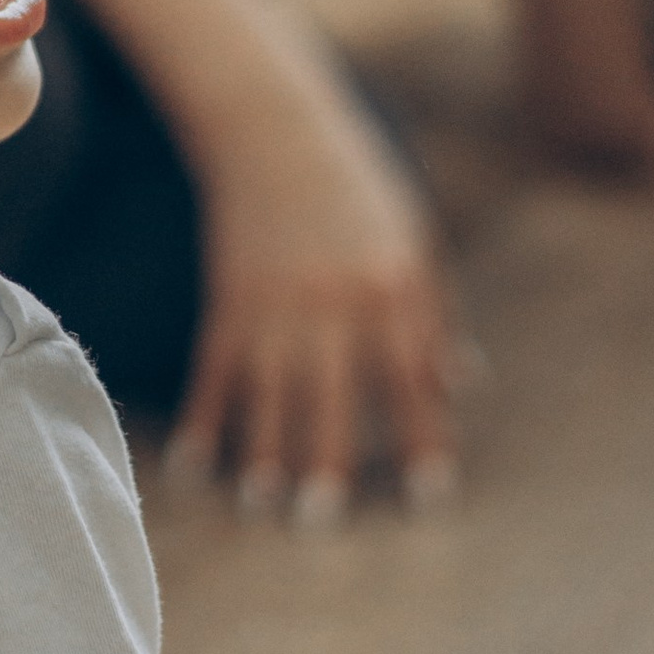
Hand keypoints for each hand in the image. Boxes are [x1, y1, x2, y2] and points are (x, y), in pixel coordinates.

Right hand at [172, 81, 455, 514]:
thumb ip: (434, 317)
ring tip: (259, 505)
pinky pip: (213, 370)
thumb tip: (461, 388)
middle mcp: (331, 301)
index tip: (429, 497)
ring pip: (265, 391)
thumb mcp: (415, 242)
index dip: (423, 439)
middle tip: (321, 522)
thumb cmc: (362, 191)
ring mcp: (272, 302)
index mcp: (389, 289)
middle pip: (329, 395)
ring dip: (259, 451)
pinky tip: (192, 464)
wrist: (278, 131)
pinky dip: (201, 416)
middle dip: (326, 459)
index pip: (411, 379)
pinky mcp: (227, 299)